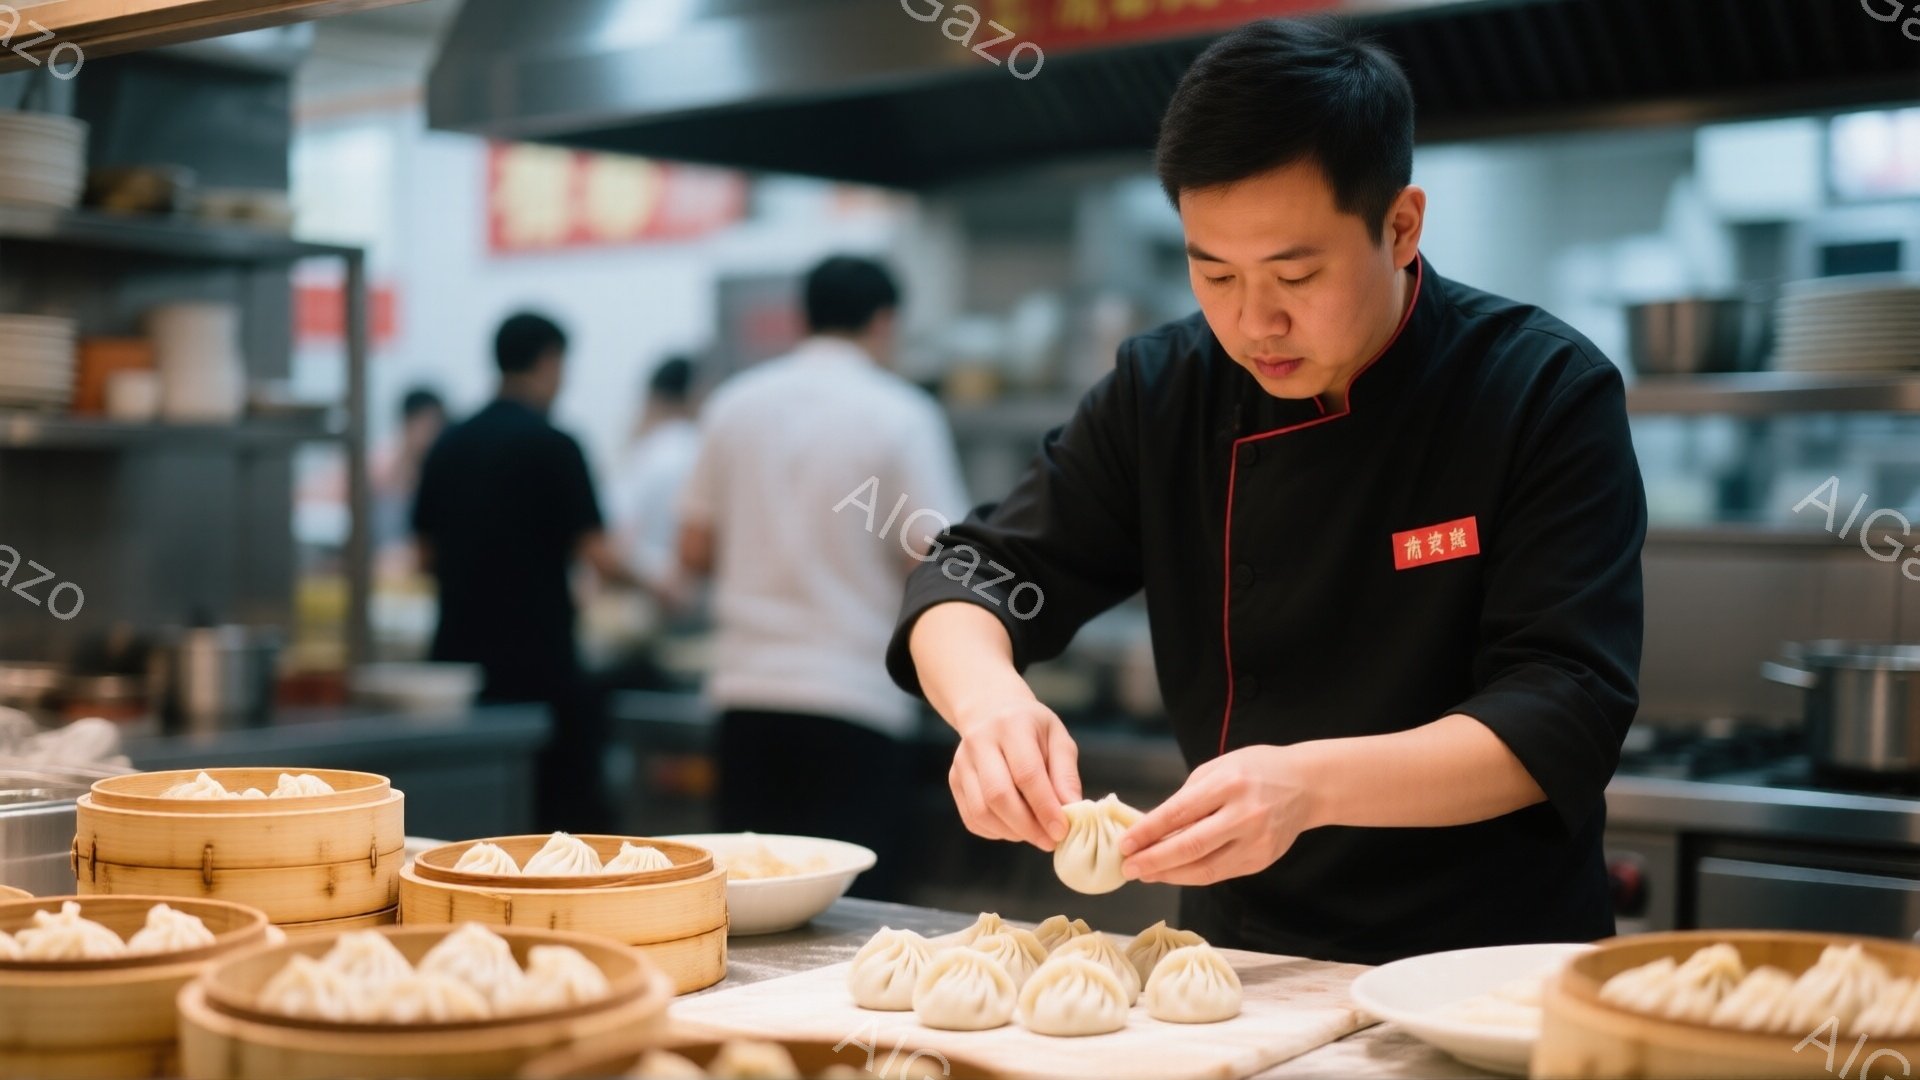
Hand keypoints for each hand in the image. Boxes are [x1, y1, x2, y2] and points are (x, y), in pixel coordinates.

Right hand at [948, 698, 1081, 850]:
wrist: (990, 710)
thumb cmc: (1031, 728)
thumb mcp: (1057, 738)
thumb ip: (1065, 774)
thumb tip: (1072, 810)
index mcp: (1011, 727)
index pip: (1026, 774)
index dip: (1045, 807)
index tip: (1061, 830)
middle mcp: (980, 742)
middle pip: (998, 795)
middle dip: (1027, 826)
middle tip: (1049, 841)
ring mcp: (962, 762)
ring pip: (982, 811)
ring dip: (1012, 832)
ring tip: (1034, 834)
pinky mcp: (954, 780)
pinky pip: (973, 818)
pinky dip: (996, 831)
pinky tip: (1015, 827)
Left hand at [1119, 745, 1317, 885]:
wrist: (1307, 785)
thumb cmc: (1255, 770)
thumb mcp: (1218, 767)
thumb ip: (1187, 797)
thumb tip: (1150, 826)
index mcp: (1229, 784)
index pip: (1179, 813)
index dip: (1148, 832)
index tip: (1124, 843)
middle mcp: (1244, 815)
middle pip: (1190, 846)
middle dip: (1153, 860)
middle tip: (1128, 868)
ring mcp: (1256, 841)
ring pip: (1205, 868)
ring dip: (1169, 874)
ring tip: (1145, 874)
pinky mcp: (1262, 860)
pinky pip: (1220, 873)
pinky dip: (1193, 874)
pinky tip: (1173, 873)